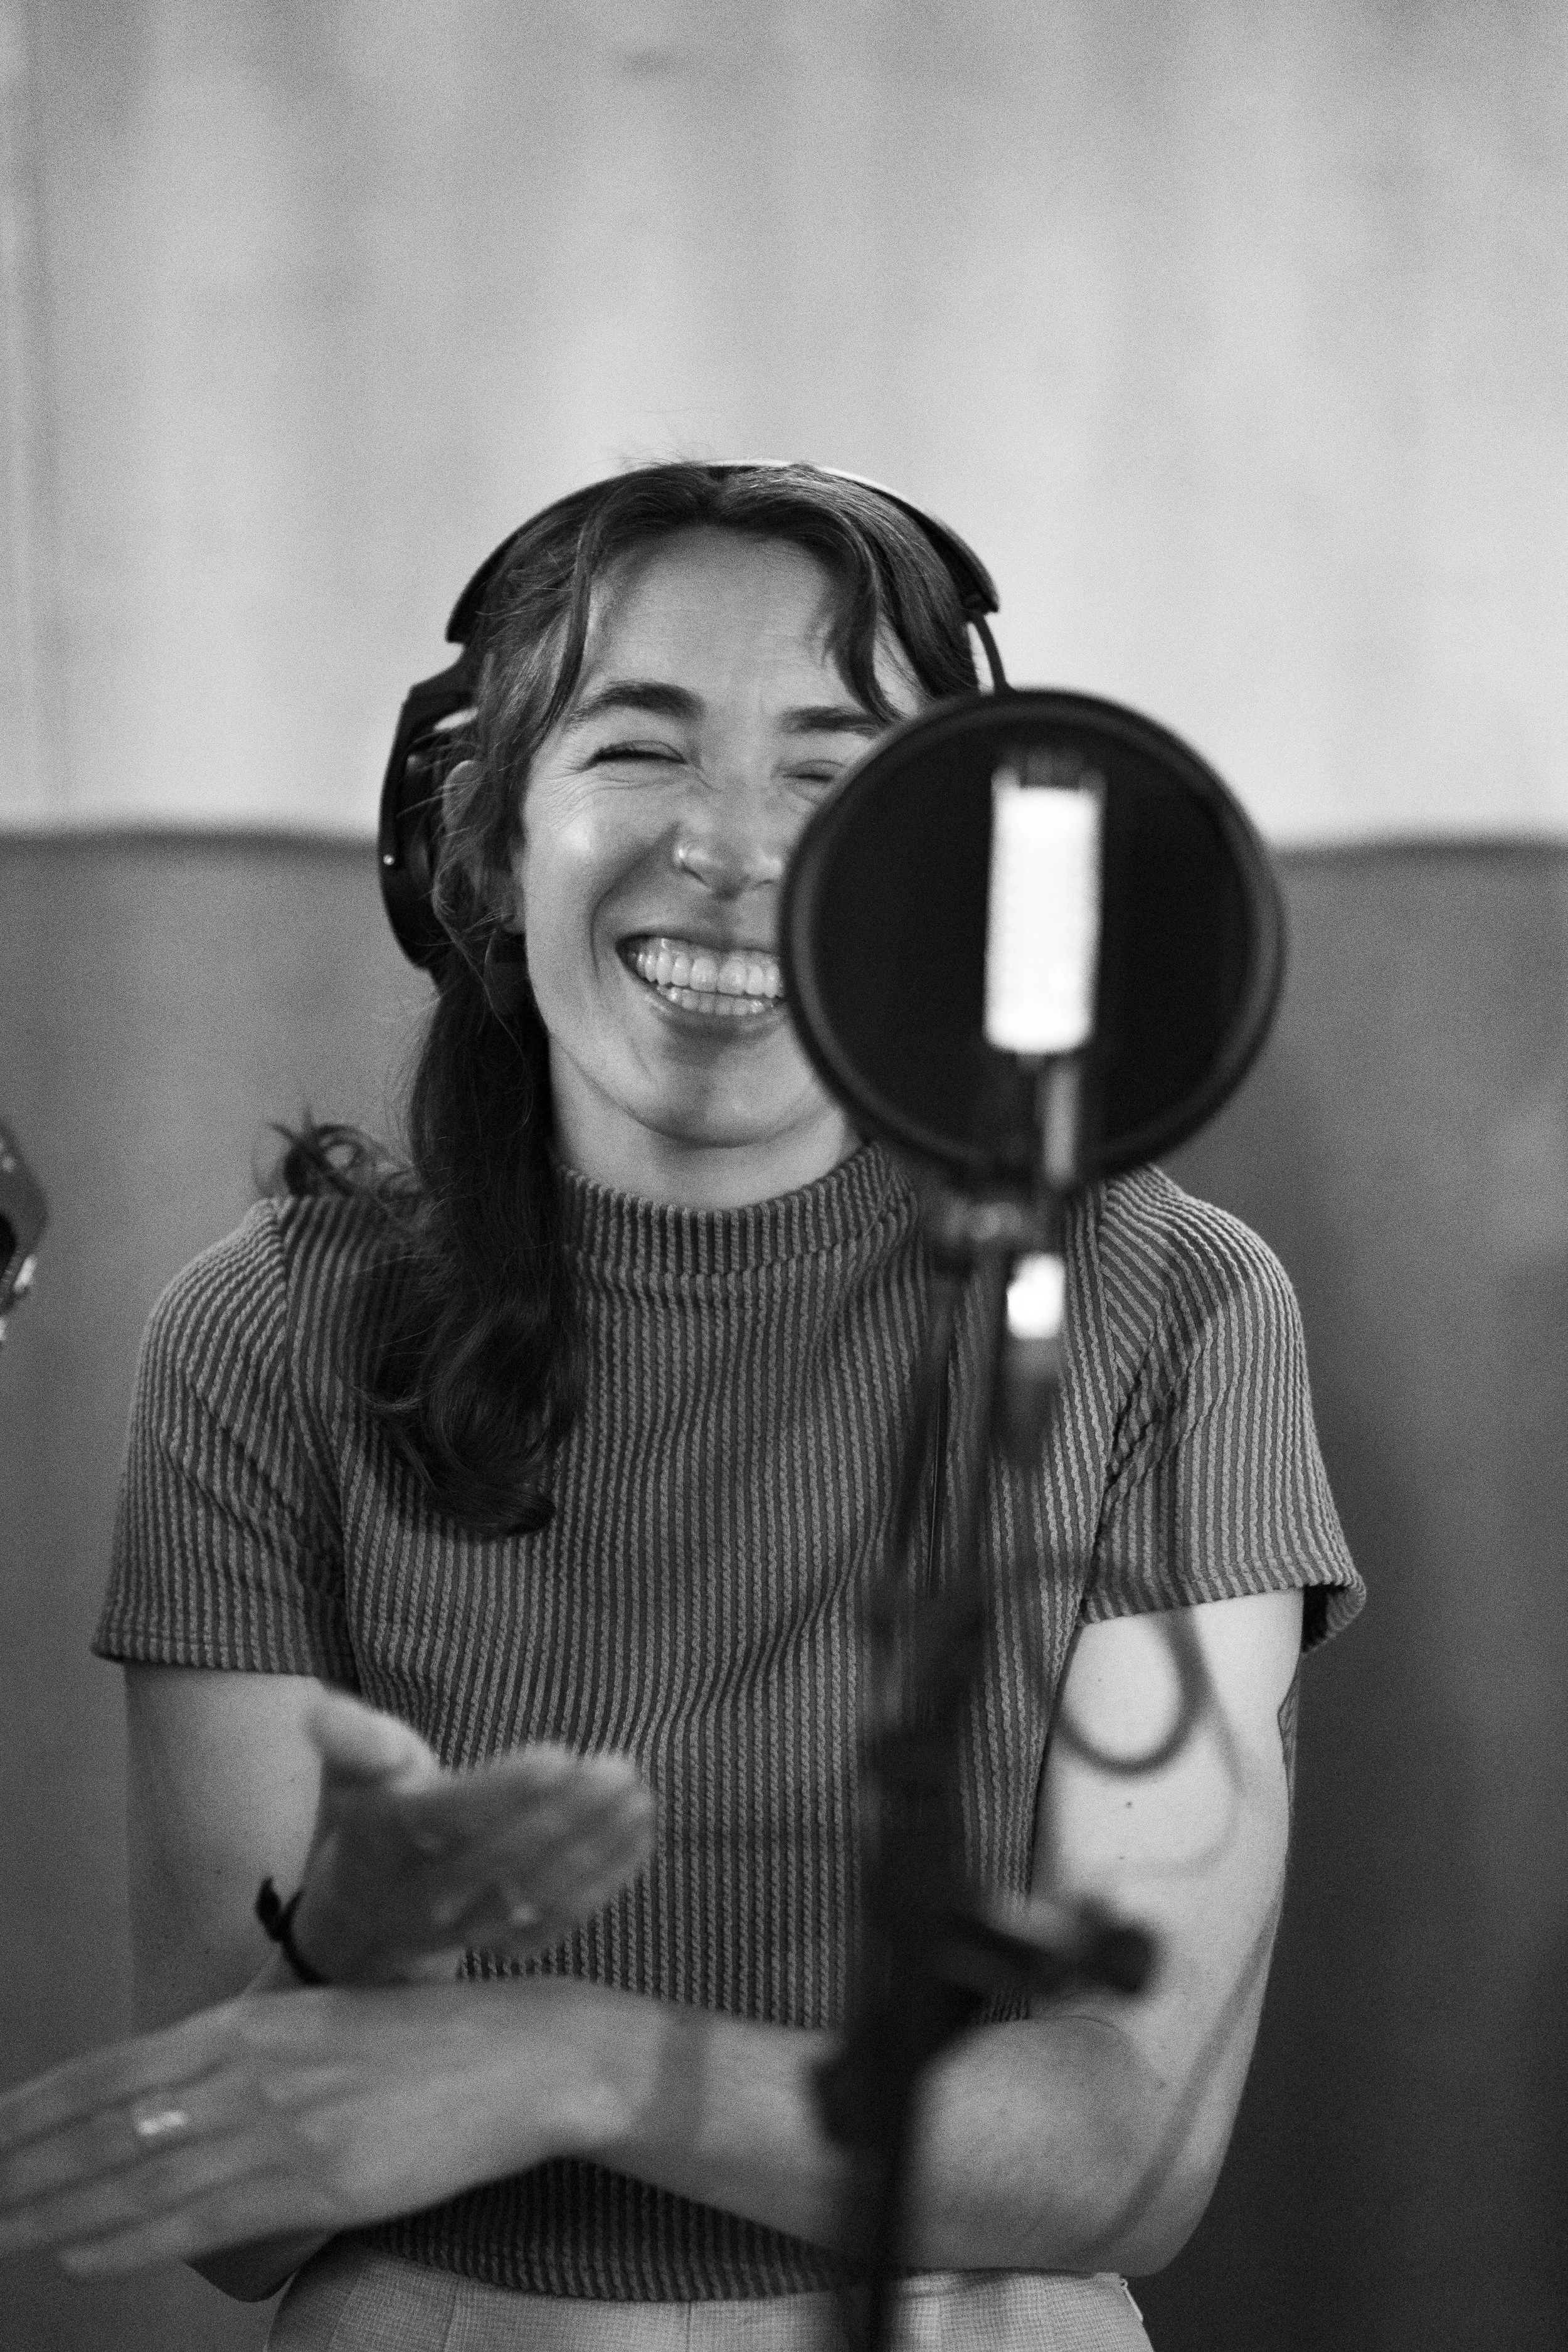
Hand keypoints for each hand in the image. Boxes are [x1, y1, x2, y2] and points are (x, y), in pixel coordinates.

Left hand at [0, 1978, 582, 2277]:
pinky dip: (130, 2236)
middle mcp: (254, 2066)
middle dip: (28, 2161)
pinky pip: (202, 2214)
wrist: (525, 2054)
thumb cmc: (429, 2042)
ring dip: (57, 2205)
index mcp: (254, 2021)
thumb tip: (177, 2092)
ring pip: (142, 2170)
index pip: (115, 2067)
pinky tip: (78, 2252)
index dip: (39, 2105)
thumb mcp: (326, 2024)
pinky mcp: (321, 2180)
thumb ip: (250, 2054)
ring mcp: (284, 2123)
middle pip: (111, 2120)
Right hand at [288, 1692, 654, 1982]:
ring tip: (638, 1796)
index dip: (501, 1791)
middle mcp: (425, 1894)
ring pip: (536, 1893)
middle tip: (618, 1767)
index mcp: (385, 1840)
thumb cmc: (370, 1822)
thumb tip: (321, 1709)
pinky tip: (638, 1836)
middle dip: (566, 1813)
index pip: (446, 1818)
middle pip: (501, 1858)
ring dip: (595, 1847)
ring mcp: (468, 1930)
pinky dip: (603, 1882)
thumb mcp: (353, 1773)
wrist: (360, 1924)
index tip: (557, 1753)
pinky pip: (557, 1921)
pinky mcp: (503, 1947)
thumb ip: (352, 1741)